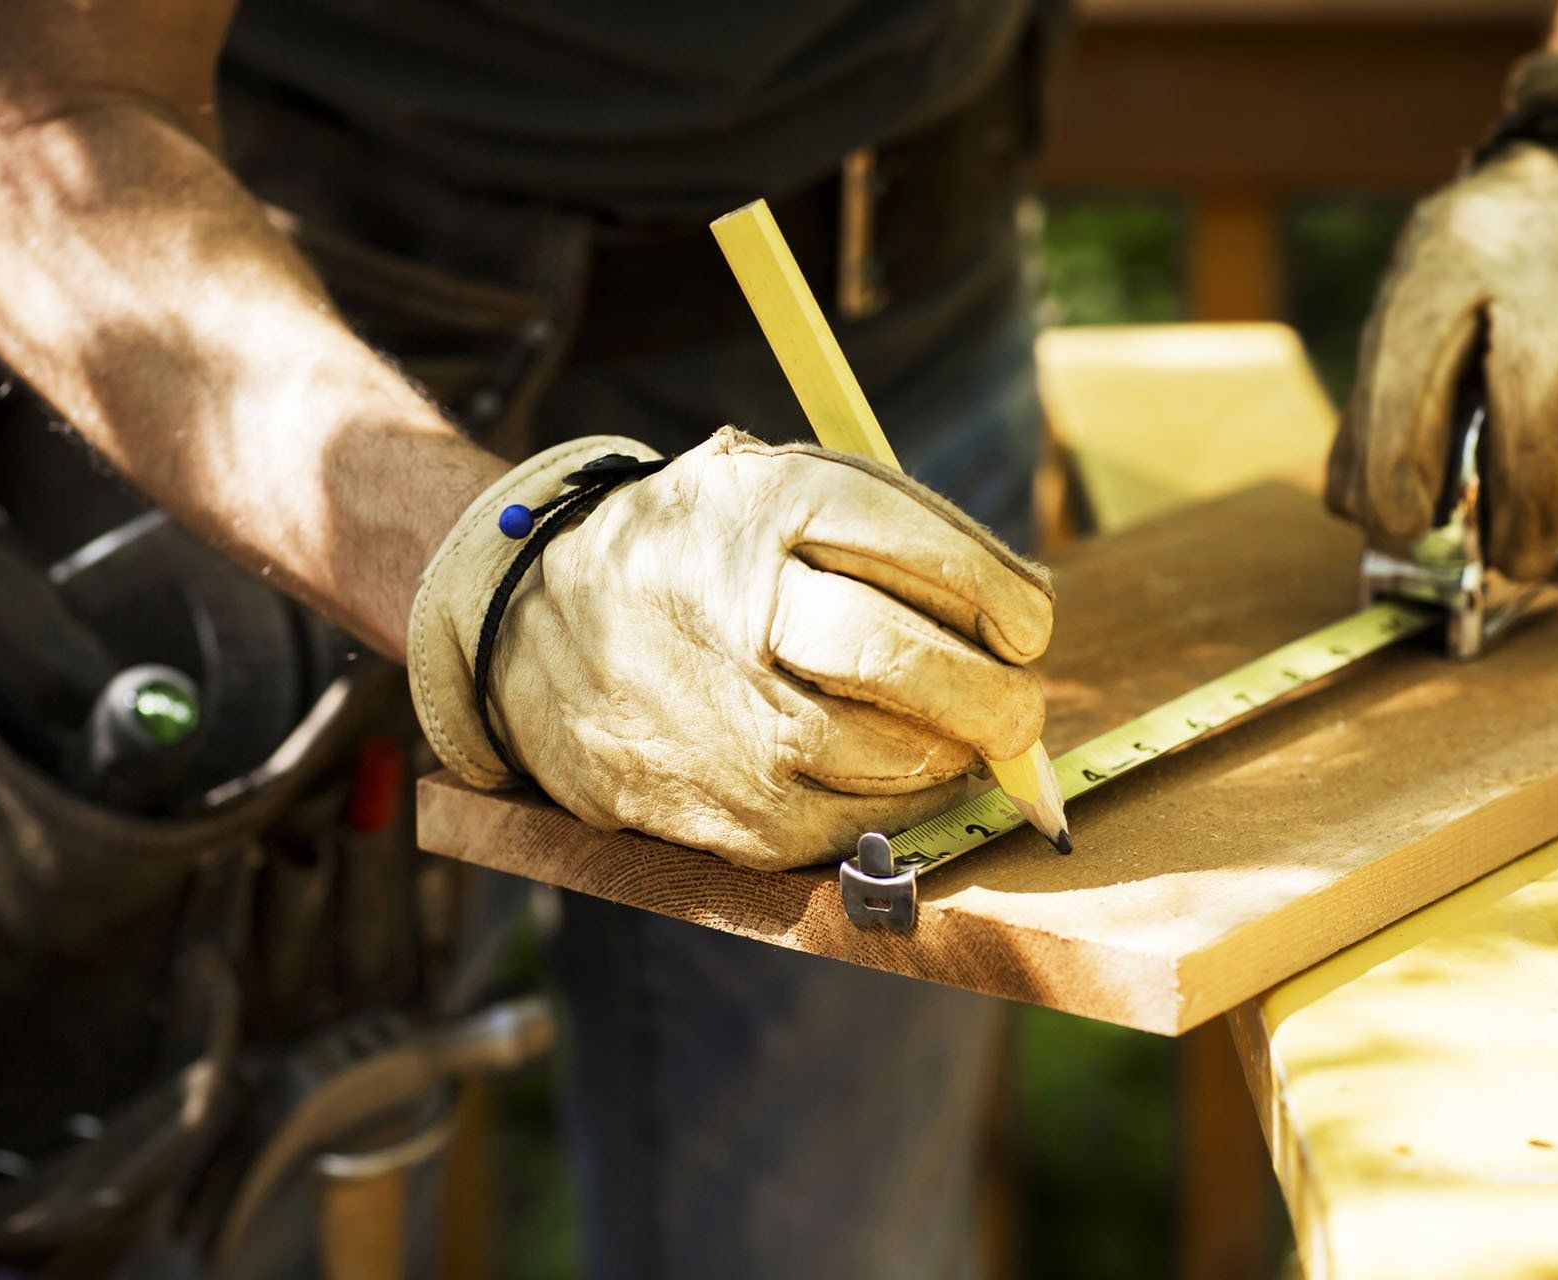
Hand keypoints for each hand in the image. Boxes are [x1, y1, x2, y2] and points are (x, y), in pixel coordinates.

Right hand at [410, 428, 1053, 869]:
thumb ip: (888, 530)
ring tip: (952, 739)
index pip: (929, 553)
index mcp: (765, 508)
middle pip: (918, 666)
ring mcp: (731, 721)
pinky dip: (903, 811)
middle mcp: (744, 611)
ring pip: (902, 759)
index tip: (1028, 623)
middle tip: (1019, 707)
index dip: (1007, 597)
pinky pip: (859, 831)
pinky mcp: (726, 813)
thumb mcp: (766, 491)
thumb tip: (1025, 618)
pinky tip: (898, 780)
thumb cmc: (693, 557)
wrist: (529, 631)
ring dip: (954, 758)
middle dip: (1002, 699)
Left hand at [1329, 138, 1557, 579]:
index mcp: (1455, 258)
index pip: (1410, 376)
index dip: (1395, 469)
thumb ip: (1379, 406)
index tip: (1396, 528)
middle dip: (1517, 518)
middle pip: (1530, 428)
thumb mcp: (1422, 300)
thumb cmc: (1501, 268)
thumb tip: (1363, 513)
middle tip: (1513, 558)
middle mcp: (1552, 271)